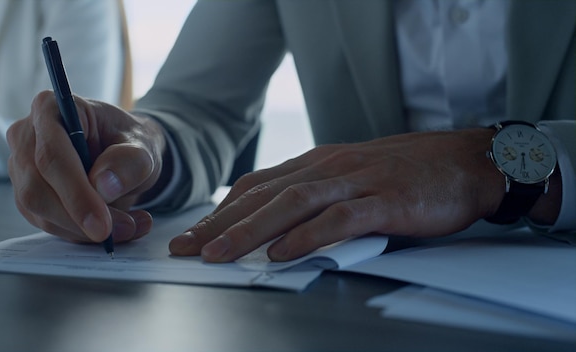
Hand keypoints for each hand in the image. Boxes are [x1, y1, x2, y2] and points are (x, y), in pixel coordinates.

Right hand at [7, 91, 165, 243]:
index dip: (75, 193)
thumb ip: (128, 161)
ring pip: (41, 212)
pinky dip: (83, 234)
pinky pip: (49, 224)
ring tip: (131, 225)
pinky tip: (117, 229)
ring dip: (86, 230)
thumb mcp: (143, 146)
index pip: (52, 155)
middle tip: (124, 230)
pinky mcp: (28, 197)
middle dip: (80, 218)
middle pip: (38, 189)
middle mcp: (26, 136)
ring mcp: (22, 168)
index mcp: (50, 108)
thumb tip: (102, 186)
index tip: (102, 223)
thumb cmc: (130, 143)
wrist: (126, 155)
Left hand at [169, 129, 506, 261]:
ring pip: (293, 203)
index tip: (196, 233)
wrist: (465, 161)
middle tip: (189, 247)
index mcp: (319, 163)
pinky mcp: (385, 200)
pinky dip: (308, 236)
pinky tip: (283, 252)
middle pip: (265, 194)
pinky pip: (339, 217)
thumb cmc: (407, 173)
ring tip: (219, 254)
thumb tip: (280, 225)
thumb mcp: (352, 177)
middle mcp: (330, 167)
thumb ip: (317, 196)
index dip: (223, 210)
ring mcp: (357, 181)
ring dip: (251, 230)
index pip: (259, 185)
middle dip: (221, 223)